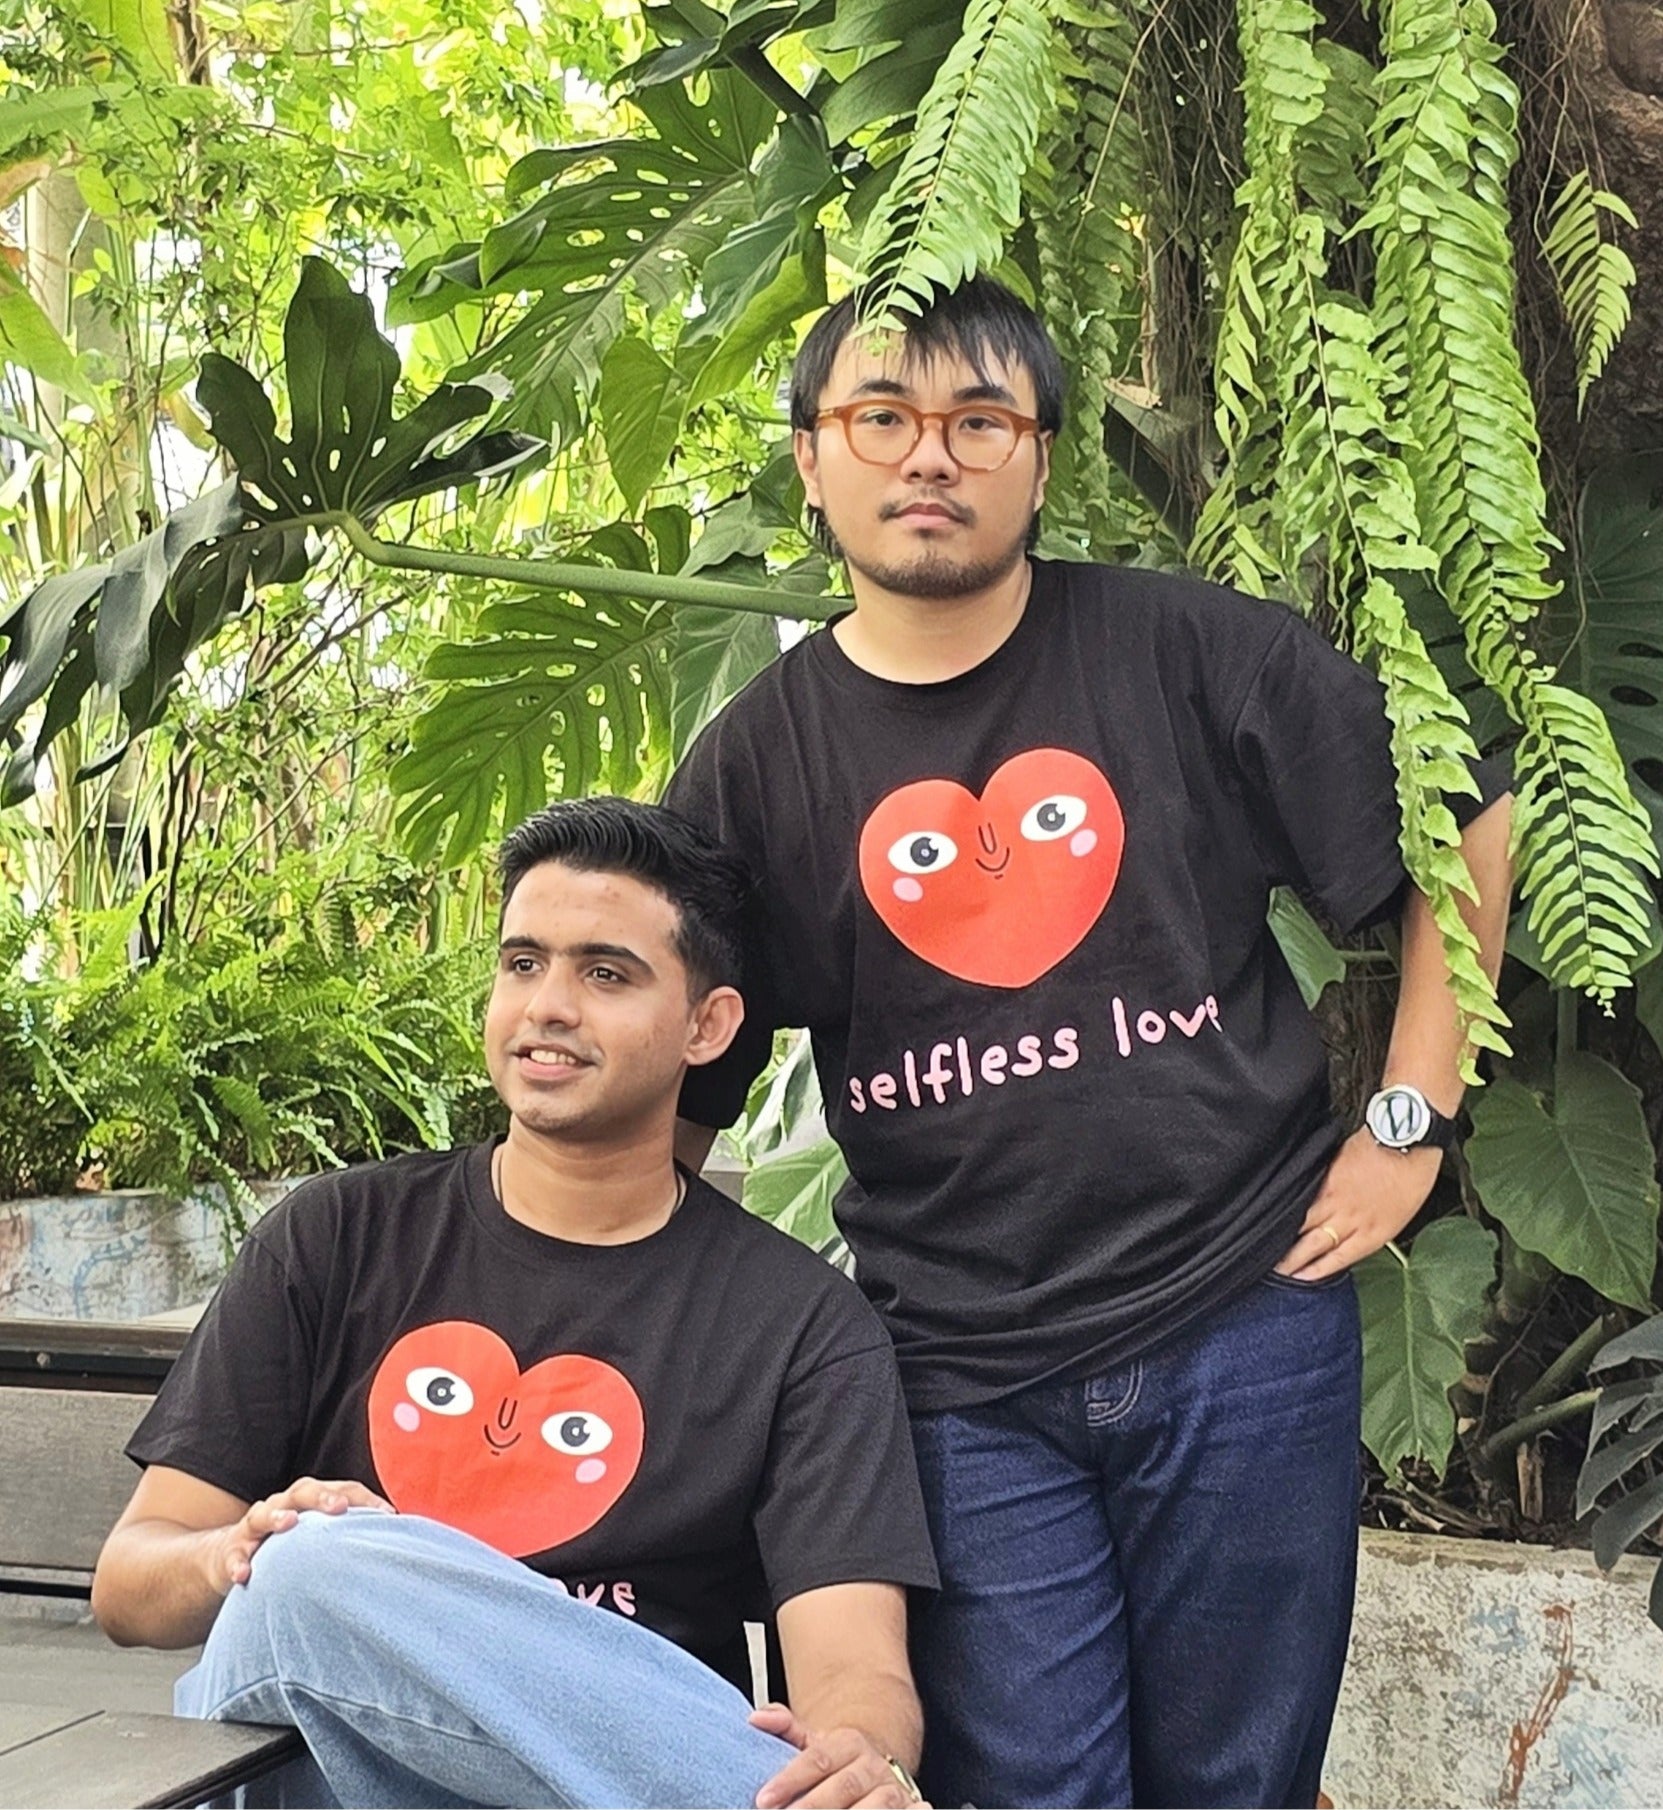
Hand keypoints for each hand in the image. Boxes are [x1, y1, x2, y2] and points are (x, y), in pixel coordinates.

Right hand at [206, 1477, 392, 1593]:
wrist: (235, 1554)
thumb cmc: (291, 1543)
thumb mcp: (320, 1535)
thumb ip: (351, 1534)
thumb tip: (399, 1541)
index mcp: (312, 1499)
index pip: (342, 1491)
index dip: (364, 1500)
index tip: (388, 1515)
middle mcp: (285, 1504)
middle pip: (304, 1492)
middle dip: (323, 1497)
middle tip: (340, 1508)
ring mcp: (256, 1524)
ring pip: (264, 1513)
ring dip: (277, 1517)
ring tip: (288, 1524)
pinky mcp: (232, 1549)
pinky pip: (233, 1554)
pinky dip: (238, 1563)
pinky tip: (244, 1575)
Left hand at [750, 1706, 925, 1808]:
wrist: (878, 1767)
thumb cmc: (837, 1762)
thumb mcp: (813, 1741)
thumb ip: (785, 1728)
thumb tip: (756, 1718)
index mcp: (848, 1743)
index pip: (816, 1760)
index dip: (789, 1781)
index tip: (763, 1799)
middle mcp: (873, 1765)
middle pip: (844, 1787)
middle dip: (813, 1807)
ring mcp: (893, 1790)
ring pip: (876, 1807)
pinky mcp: (909, 1808)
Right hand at [1276, 1126, 1440, 1280]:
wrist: (1404, 1141)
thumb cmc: (1412, 1176)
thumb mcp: (1400, 1216)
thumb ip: (1371, 1230)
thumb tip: (1349, 1236)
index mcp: (1372, 1234)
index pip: (1335, 1260)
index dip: (1314, 1271)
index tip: (1299, 1279)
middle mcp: (1348, 1220)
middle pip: (1312, 1245)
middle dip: (1290, 1261)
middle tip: (1274, 1270)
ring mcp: (1333, 1198)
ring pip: (1300, 1224)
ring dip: (1282, 1237)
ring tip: (1266, 1246)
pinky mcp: (1323, 1177)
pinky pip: (1301, 1199)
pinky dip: (1286, 1209)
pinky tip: (1272, 1214)